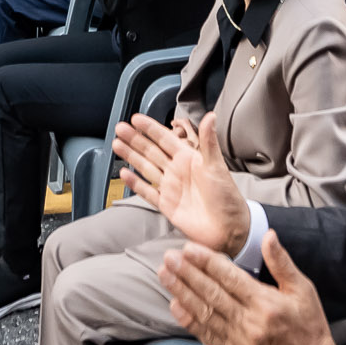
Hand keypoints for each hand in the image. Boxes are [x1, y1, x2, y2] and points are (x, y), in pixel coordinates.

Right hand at [112, 112, 250, 253]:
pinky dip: (135, 183)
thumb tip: (210, 116)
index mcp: (189, 158)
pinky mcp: (167, 205)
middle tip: (119, 128)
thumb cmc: (227, 196)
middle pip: (151, 151)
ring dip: (131, 156)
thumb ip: (209, 142)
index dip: (150, 128)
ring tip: (116, 144)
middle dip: (135, 140)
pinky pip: (147, 191)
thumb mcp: (217, 166)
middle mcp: (177, 171)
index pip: (165, 139)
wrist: (228, 229)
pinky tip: (125, 173)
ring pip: (146, 168)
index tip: (136, 118)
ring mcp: (170, 187)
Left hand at [158, 234, 340, 344]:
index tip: (189, 249)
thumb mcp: (303, 290)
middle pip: (211, 294)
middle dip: (187, 273)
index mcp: (266, 304)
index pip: (230, 278)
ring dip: (182, 293)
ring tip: (165, 276)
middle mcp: (250, 323)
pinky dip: (189, 320)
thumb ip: (281, 262)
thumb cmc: (309, 328)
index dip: (207, 262)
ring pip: (204, 313)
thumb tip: (268, 236)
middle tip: (169, 258)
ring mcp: (239, 342)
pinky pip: (206, 335)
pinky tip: (175, 306)